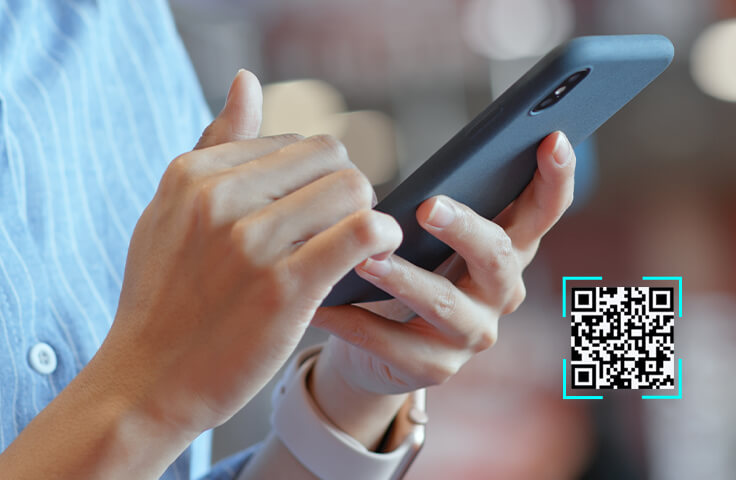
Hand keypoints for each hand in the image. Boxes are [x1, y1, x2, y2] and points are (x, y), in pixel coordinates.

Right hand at [98, 70, 401, 436]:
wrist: (148, 382)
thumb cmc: (165, 298)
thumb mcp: (171, 211)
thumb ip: (216, 144)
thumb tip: (247, 80)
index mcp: (195, 173)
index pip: (293, 143)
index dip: (314, 178)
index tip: (311, 213)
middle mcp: (220, 197)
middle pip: (330, 157)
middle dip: (345, 189)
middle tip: (338, 228)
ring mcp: (252, 241)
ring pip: (352, 188)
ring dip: (366, 214)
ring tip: (354, 246)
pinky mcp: (284, 286)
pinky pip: (363, 231)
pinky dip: (383, 237)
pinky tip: (377, 253)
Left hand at [312, 131, 574, 399]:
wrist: (378, 345)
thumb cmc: (408, 271)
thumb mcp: (426, 237)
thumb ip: (438, 209)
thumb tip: (424, 180)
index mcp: (505, 249)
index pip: (543, 211)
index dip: (555, 178)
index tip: (553, 137)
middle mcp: (500, 292)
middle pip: (497, 256)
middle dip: (466, 229)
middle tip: (430, 207)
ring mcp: (472, 334)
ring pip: (447, 305)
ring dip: (406, 280)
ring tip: (367, 260)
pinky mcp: (435, 368)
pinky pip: (393, 343)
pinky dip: (355, 322)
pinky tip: (323, 305)